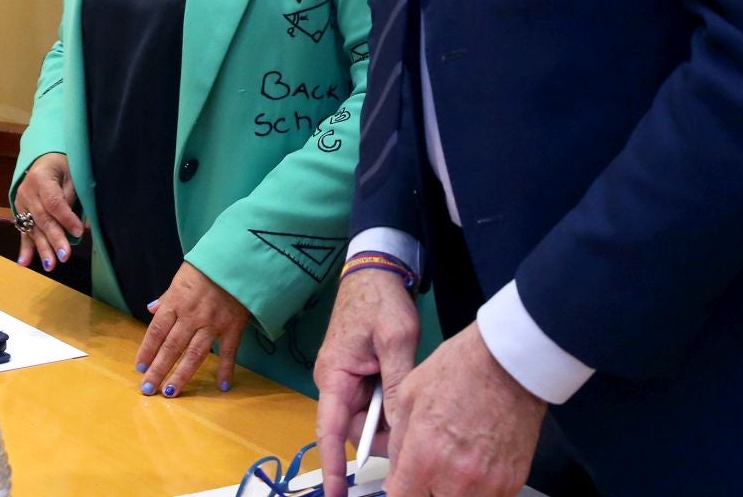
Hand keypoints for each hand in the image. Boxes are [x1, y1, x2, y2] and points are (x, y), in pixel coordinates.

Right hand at [12, 152, 83, 272]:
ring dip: (42, 248)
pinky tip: (24, 263)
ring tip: (50, 265)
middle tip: (64, 256)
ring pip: (33, 228)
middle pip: (42, 218)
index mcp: (41, 178)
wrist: (43, 159)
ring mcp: (21, 204)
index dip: (66, 218)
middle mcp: (27, 192)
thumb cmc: (62, 166)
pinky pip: (23, 232)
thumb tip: (80, 226)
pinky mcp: (20, 213)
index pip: (54, 202)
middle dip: (54, 238)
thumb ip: (72, 197)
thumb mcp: (71, 174)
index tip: (78, 232)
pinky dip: (25, 248)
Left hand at [135, 261, 250, 395]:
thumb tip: (151, 309)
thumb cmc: (205, 267)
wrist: (236, 259)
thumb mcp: (180, 277)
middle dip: (158, 370)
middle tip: (147, 389)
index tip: (139, 368)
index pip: (157, 331)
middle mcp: (192, 316)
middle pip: (172, 347)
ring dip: (181, 375)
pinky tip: (221, 386)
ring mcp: (213, 324)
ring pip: (195, 355)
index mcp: (176, 302)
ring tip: (170, 393)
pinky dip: (226, 369)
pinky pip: (229, 352)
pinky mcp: (233, 327)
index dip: (147, 350)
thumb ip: (166, 297)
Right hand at [315, 267, 421, 496]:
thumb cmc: (380, 299)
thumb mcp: (396, 341)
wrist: (374, 269)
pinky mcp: (356, 373)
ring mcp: (344, 378)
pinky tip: (406, 390)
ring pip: (366, 417)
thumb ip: (396, 385)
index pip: (330, 430)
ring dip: (388, 415)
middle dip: (381, 435)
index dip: (334, 465)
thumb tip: (400, 426)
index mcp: (334, 374)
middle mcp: (333, 380)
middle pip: (354, 428)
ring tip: (412, 395)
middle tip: (412, 428)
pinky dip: (388, 403)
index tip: (337, 493)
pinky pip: (371, 401)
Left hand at [380, 323, 545, 496]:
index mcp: (426, 456)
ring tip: (452, 465)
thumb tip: (395, 472)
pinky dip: (477, 489)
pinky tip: (474, 464)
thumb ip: (398, 444)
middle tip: (426, 473)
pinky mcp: (511, 482)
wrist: (510, 361)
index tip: (401, 486)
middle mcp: (457, 477)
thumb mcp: (409, 396)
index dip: (399, 492)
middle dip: (424, 491)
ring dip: (451, 492)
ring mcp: (488, 484)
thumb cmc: (463, 367)